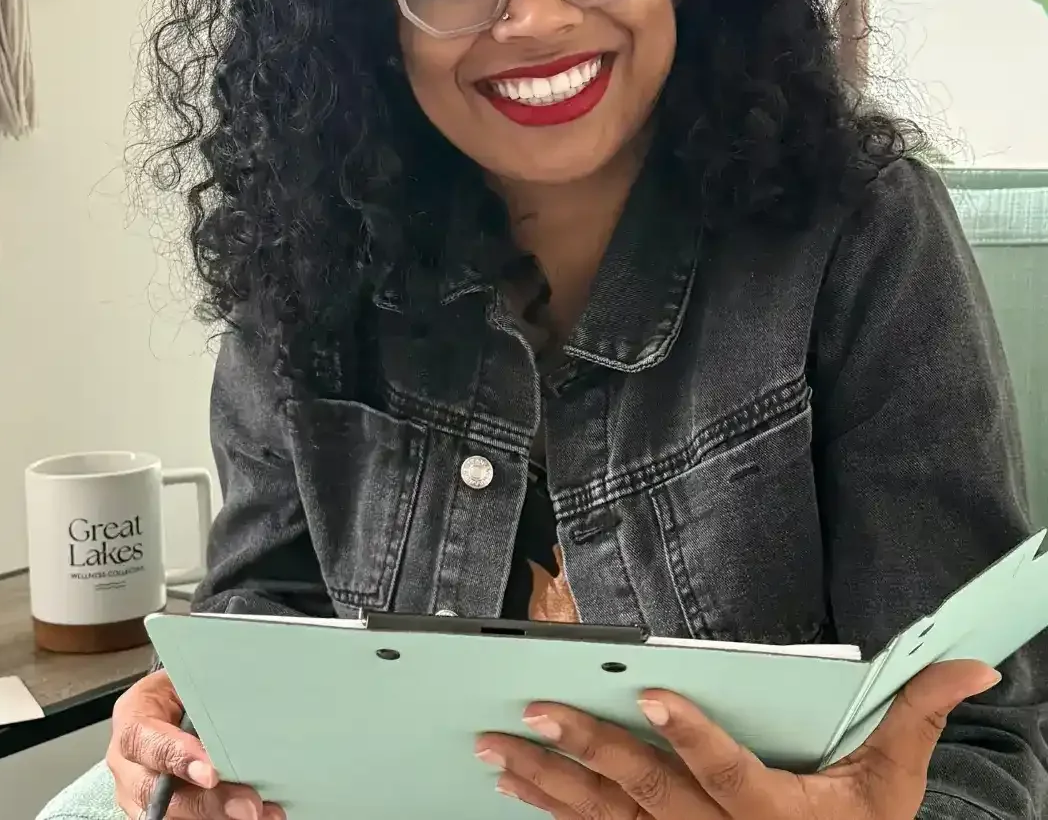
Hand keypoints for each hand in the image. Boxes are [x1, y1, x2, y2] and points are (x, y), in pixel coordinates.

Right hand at [107, 670, 285, 819]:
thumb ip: (206, 696)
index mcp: (133, 716)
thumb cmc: (189, 685)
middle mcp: (128, 762)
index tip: (212, 772)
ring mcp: (140, 792)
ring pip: (172, 815)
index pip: (142, 740)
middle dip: (205, 801)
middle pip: (155, 791)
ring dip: (218, 816)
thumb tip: (239, 714)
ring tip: (261, 812)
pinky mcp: (162, 809)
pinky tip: (261, 814)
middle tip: (247, 804)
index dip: (175, 757)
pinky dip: (221, 818)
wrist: (183, 699)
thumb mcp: (192, 678)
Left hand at [476, 658, 1000, 818]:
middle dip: (588, 751)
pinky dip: (553, 814)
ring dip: (549, 783)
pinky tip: (516, 788)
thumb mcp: (894, 785)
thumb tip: (970, 665)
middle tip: (534, 708)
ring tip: (498, 748)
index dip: (693, 738)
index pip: (732, 778)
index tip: (650, 692)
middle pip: (649, 798)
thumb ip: (918, 716)